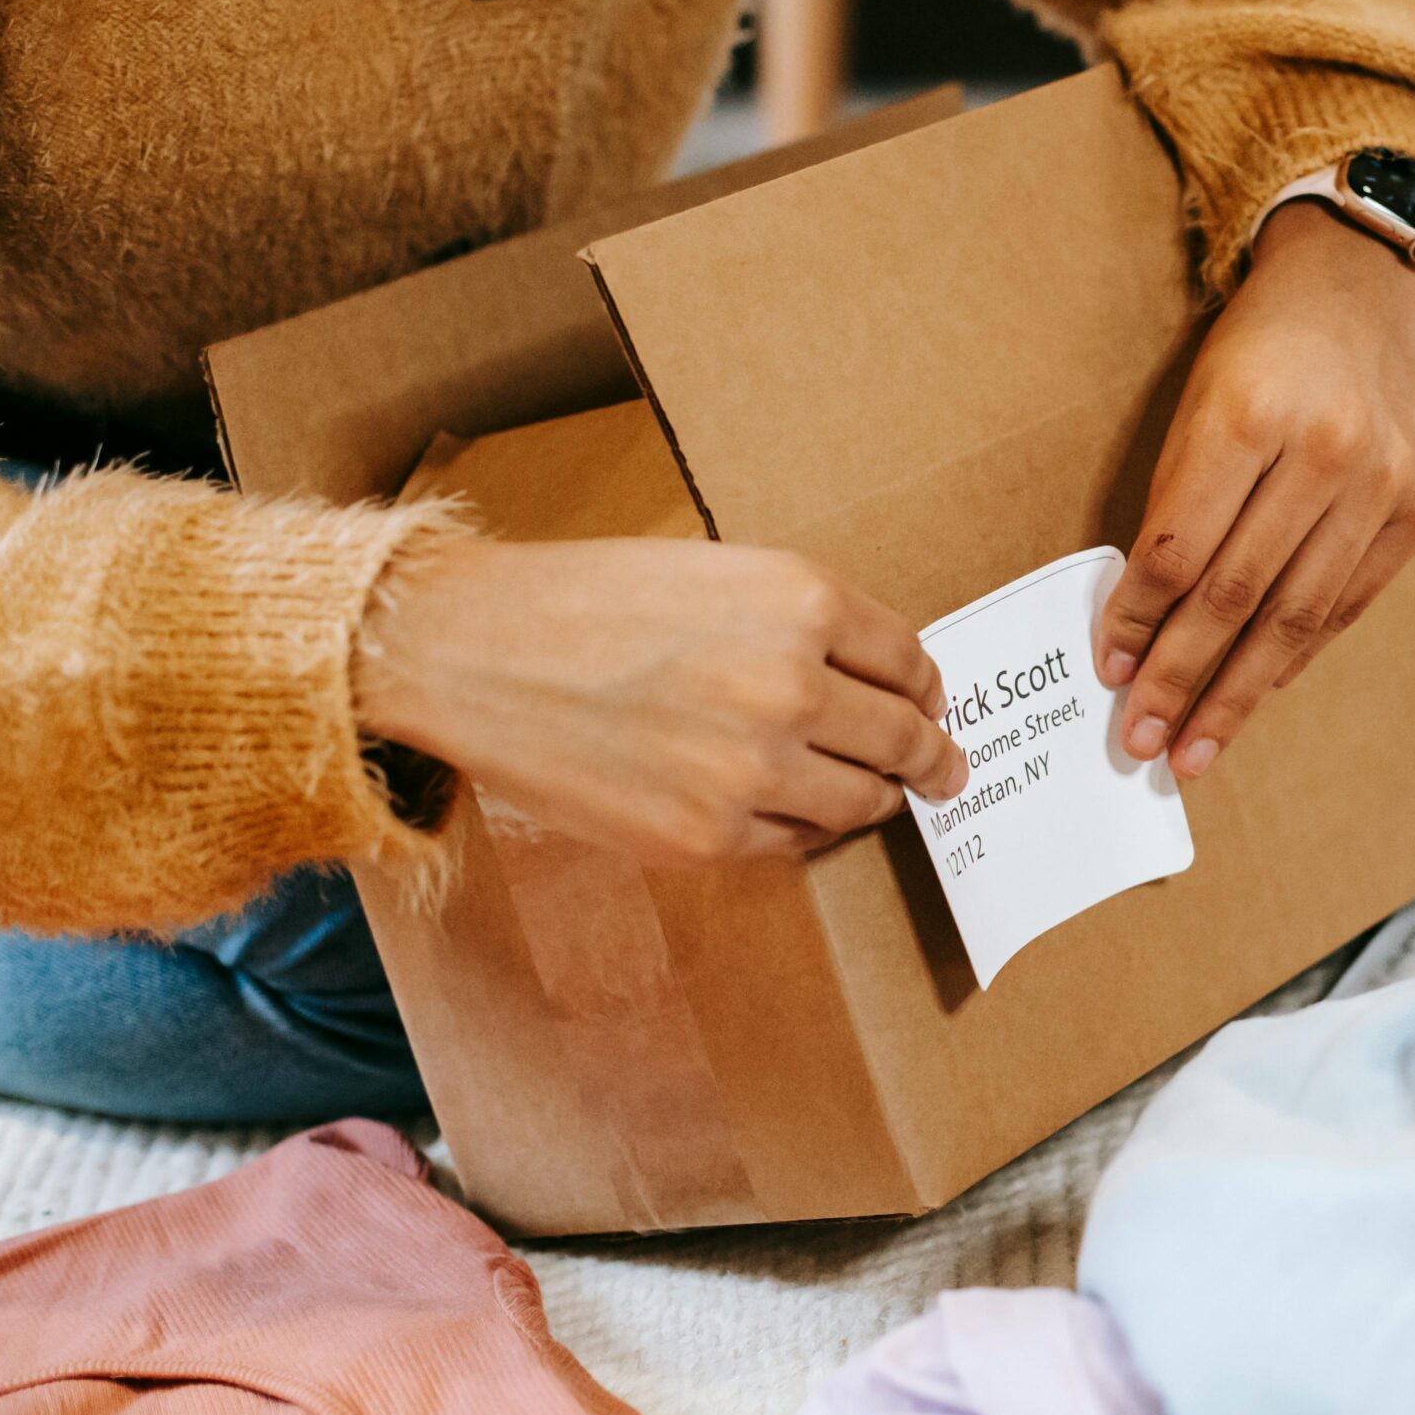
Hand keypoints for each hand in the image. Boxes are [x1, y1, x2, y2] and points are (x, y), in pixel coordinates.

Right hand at [355, 536, 968, 862]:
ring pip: (863, 800)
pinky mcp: (707, 837)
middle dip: (929, 755)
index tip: (931, 703)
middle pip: (904, 738)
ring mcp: (752, 770)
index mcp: (801, 602)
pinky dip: (805, 830)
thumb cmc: (587, 599)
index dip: (927, 688)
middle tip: (944, 769)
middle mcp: (791, 686)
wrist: (471, 651)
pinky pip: (796, 844)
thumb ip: (803, 620)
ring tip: (878, 794)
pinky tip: (792, 812)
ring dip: (876, 797)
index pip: (911, 661)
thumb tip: (878, 678)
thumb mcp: (719, 570)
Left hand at [1096, 200, 1414, 779]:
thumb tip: (1141, 628)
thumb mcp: (1195, 404)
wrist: (1359, 292)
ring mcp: (1386, 483)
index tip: (1110, 675)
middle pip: (1240, 595)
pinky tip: (1258, 691)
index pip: (1180, 548)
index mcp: (1251, 413)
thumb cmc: (1258, 353)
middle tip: (1145, 743)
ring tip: (1196, 748)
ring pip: (1298, 617)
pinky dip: (1296, 655)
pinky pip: (1346, 605)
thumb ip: (1173, 509)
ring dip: (1240, 694)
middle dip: (1184, 681)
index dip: (1139, 622)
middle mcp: (1329, 451)